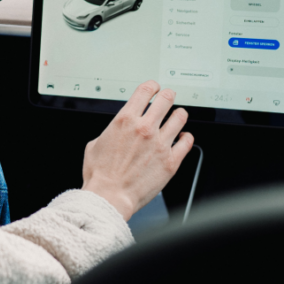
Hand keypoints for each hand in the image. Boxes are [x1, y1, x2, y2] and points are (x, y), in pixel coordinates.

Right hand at [81, 80, 193, 220]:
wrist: (110, 196)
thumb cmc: (100, 175)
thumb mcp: (95, 143)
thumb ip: (111, 131)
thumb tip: (117, 130)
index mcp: (125, 120)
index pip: (145, 91)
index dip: (152, 86)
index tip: (154, 88)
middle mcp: (144, 128)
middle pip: (166, 99)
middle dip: (167, 95)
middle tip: (167, 98)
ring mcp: (160, 144)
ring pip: (180, 117)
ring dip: (178, 115)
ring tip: (177, 117)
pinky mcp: (171, 160)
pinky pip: (187, 141)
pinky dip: (186, 137)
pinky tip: (182, 138)